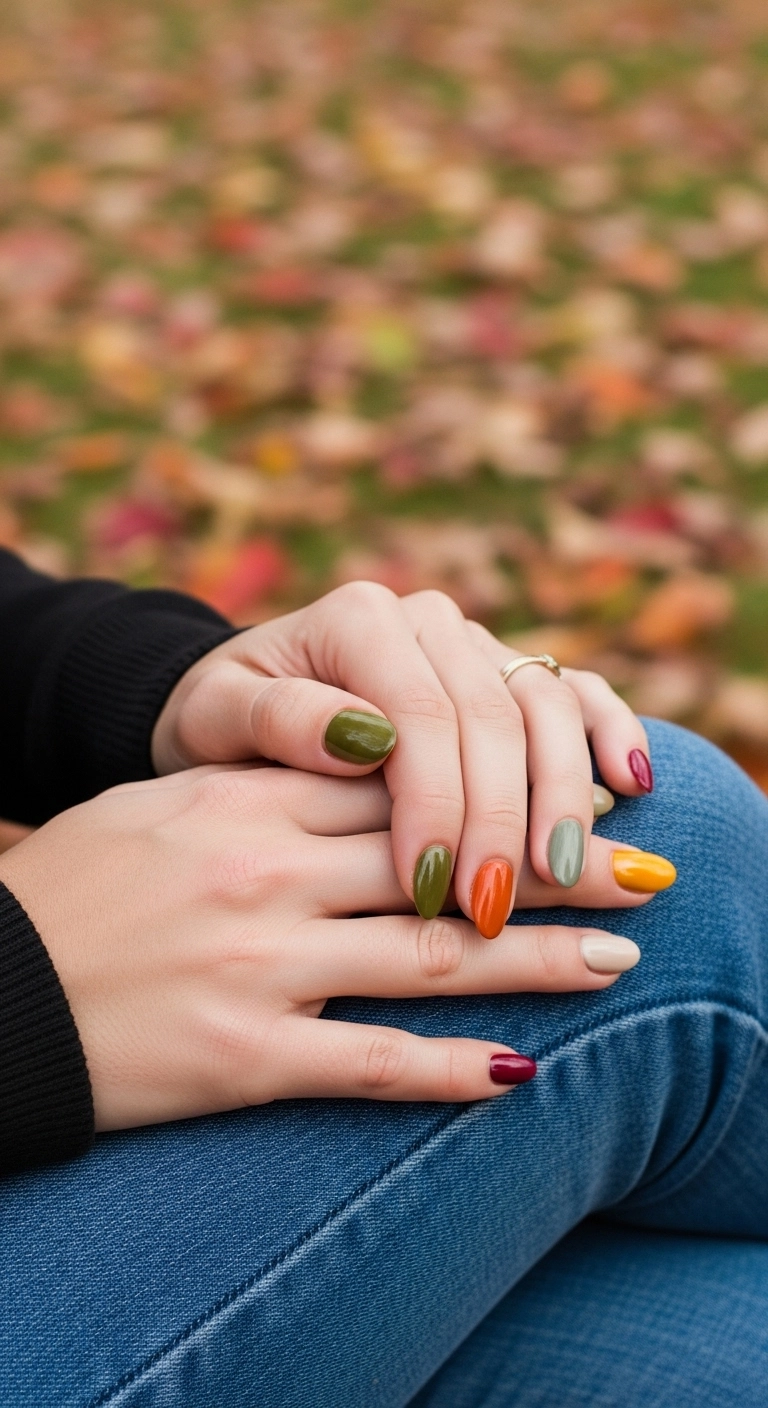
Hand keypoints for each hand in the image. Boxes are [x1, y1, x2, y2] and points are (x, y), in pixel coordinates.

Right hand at [0, 767, 648, 1131]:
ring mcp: (260, 965)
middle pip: (437, 859)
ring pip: (427, 956)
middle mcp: (265, 874)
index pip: (398, 785)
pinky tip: (518, 1071)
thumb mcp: (159, 805)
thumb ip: (259, 788)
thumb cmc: (68, 887)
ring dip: (534, 960)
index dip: (494, 789)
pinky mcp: (244, 1056)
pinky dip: (451, 1069)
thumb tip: (358, 772)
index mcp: (244, 803)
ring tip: (616, 960)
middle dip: (546, 865)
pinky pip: (370, 1062)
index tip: (564, 795)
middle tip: (635, 873)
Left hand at [153, 583, 652, 933]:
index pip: (421, 715)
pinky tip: (631, 785)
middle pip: (494, 717)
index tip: (430, 891)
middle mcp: (427, 620)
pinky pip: (576, 692)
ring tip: (558, 876)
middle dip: (499, 821)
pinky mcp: (507, 675)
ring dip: (562, 796)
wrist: (240, 709)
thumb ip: (278, 720)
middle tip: (492, 910)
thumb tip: (358, 736)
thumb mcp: (216, 721)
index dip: (436, 805)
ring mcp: (476, 644)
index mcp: (360, 620)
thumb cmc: (222, 725)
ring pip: (548, 706)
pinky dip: (609, 731)